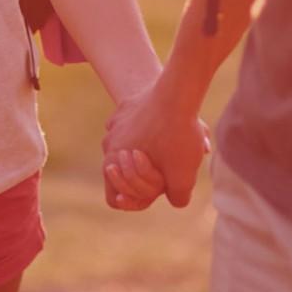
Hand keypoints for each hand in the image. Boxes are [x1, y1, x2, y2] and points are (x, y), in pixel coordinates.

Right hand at [103, 82, 210, 208]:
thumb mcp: (183, 178)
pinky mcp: (127, 106)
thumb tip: (176, 197)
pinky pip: (135, 124)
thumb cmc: (177, 137)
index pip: (114, 198)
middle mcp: (108, 144)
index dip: (135, 200)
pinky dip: (149, 127)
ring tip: (172, 142)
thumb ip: (177, 197)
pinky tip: (168, 123)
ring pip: (130, 146)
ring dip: (148, 150)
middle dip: (144, 174)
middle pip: (124, 171)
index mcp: (112, 164)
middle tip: (166, 163)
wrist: (177, 92)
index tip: (155, 189)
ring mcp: (116, 123)